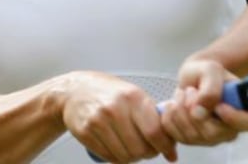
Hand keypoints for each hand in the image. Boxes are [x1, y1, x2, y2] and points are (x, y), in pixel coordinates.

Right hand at [61, 72, 176, 162]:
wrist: (76, 90)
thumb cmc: (109, 92)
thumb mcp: (134, 94)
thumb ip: (152, 114)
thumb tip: (172, 138)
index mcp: (133, 97)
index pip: (154, 130)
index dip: (165, 146)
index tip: (170, 154)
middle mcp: (116, 109)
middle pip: (140, 148)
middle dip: (149, 154)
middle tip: (149, 150)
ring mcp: (99, 121)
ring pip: (125, 156)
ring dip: (133, 158)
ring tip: (133, 149)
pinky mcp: (86, 133)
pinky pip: (109, 157)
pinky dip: (118, 159)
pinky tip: (119, 149)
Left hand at [161, 58, 247, 146]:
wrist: (192, 78)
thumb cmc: (207, 72)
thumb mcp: (212, 69)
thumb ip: (211, 88)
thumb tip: (202, 110)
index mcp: (247, 110)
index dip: (236, 118)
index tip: (219, 106)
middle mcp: (232, 129)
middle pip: (215, 134)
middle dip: (195, 110)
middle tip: (190, 90)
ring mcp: (213, 138)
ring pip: (194, 136)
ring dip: (180, 111)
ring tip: (182, 93)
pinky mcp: (194, 140)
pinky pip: (177, 136)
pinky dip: (170, 118)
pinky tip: (174, 104)